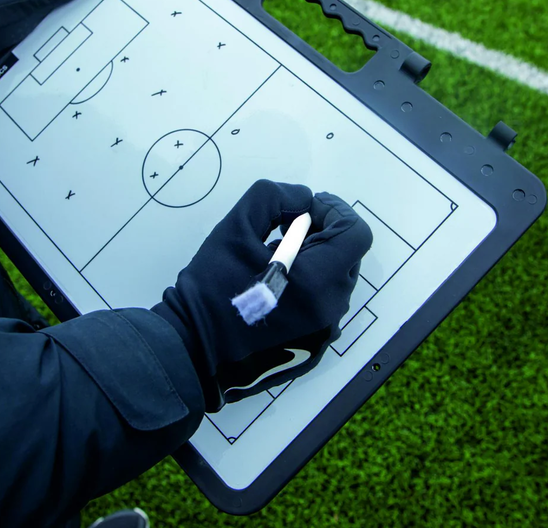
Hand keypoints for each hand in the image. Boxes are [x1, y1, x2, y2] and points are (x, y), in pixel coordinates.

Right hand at [152, 180, 372, 411]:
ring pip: (336, 282)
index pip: (355, 234)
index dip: (334, 211)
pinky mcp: (314, 349)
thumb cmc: (211, 289)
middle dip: (324, 234)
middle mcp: (330, 310)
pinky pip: (324, 307)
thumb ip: (272, 198)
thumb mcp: (235, 227)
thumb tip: (302, 199)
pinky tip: (275, 290)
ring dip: (316, 261)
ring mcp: (324, 333)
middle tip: (286, 229)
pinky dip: (310, 288)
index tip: (304, 209)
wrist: (192, 351)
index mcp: (317, 280)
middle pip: (348, 257)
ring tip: (275, 260)